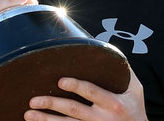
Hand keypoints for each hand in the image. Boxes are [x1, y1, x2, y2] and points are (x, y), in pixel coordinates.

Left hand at [24, 67, 147, 120]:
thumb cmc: (135, 108)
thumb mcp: (135, 89)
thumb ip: (124, 71)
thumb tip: (108, 49)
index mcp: (113, 103)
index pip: (92, 93)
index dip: (76, 87)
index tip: (60, 81)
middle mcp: (102, 118)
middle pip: (73, 110)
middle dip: (52, 105)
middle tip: (34, 100)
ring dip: (46, 120)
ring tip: (29, 114)